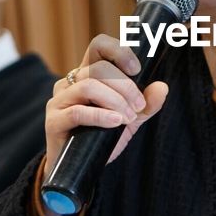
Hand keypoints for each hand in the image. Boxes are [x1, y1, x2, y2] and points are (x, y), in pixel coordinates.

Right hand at [45, 34, 168, 165]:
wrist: (80, 169)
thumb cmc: (102, 138)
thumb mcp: (130, 119)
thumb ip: (146, 104)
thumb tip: (162, 87)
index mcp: (88, 74)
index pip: (99, 46)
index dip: (118, 51)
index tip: (136, 69)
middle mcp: (70, 82)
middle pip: (98, 68)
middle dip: (125, 86)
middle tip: (138, 106)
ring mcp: (59, 100)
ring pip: (88, 86)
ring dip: (115, 101)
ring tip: (128, 118)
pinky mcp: (53, 121)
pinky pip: (77, 111)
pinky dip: (100, 116)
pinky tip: (115, 122)